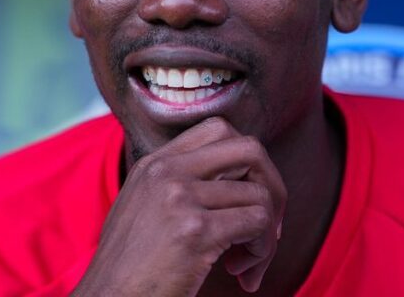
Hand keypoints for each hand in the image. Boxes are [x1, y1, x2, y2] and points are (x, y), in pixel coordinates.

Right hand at [72, 117, 286, 296]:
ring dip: (266, 235)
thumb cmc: (131, 269)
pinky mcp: (195, 230)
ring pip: (260, 195)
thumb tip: (238, 182)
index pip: (219, 130)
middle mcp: (166, 172)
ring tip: (246, 263)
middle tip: (267, 225)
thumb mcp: (144, 208)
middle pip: (250, 149)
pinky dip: (262, 251)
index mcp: (154, 163)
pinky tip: (241, 272)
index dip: (247, 164)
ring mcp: (180, 197)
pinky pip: (258, 223)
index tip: (245, 200)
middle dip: (273, 186)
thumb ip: (180, 185)